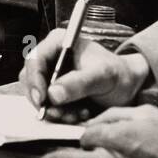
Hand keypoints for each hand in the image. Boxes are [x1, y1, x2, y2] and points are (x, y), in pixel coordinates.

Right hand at [20, 29, 150, 120]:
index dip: (34, 80)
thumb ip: (78, 83)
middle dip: (44, 101)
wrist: (127, 88)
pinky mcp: (54, 93)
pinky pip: (47, 108)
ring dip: (55, 111)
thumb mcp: (102, 76)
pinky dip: (61, 115)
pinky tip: (79, 114)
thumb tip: (52, 94)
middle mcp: (51, 58)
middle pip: (30, 80)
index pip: (34, 60)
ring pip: (37, 97)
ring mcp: (51, 76)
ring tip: (78, 113)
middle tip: (62, 114)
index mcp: (59, 42)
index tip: (42, 99)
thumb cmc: (118, 74)